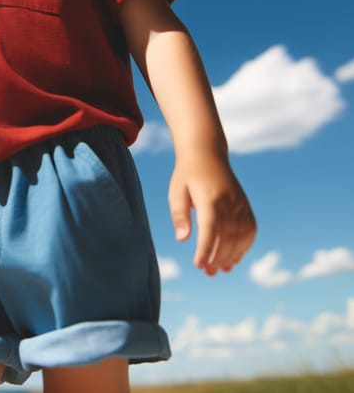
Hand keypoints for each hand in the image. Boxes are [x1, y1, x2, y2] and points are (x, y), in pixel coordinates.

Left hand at [168, 155, 255, 275]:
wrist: (207, 153)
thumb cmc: (187, 174)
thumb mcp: (176, 191)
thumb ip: (179, 215)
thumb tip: (182, 239)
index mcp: (209, 197)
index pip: (210, 228)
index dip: (205, 249)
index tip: (198, 264)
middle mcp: (228, 201)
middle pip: (227, 236)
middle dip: (218, 258)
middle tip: (207, 272)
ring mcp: (240, 203)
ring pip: (241, 236)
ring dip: (232, 256)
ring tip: (220, 270)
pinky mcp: (245, 205)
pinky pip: (250, 230)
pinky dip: (244, 246)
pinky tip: (234, 258)